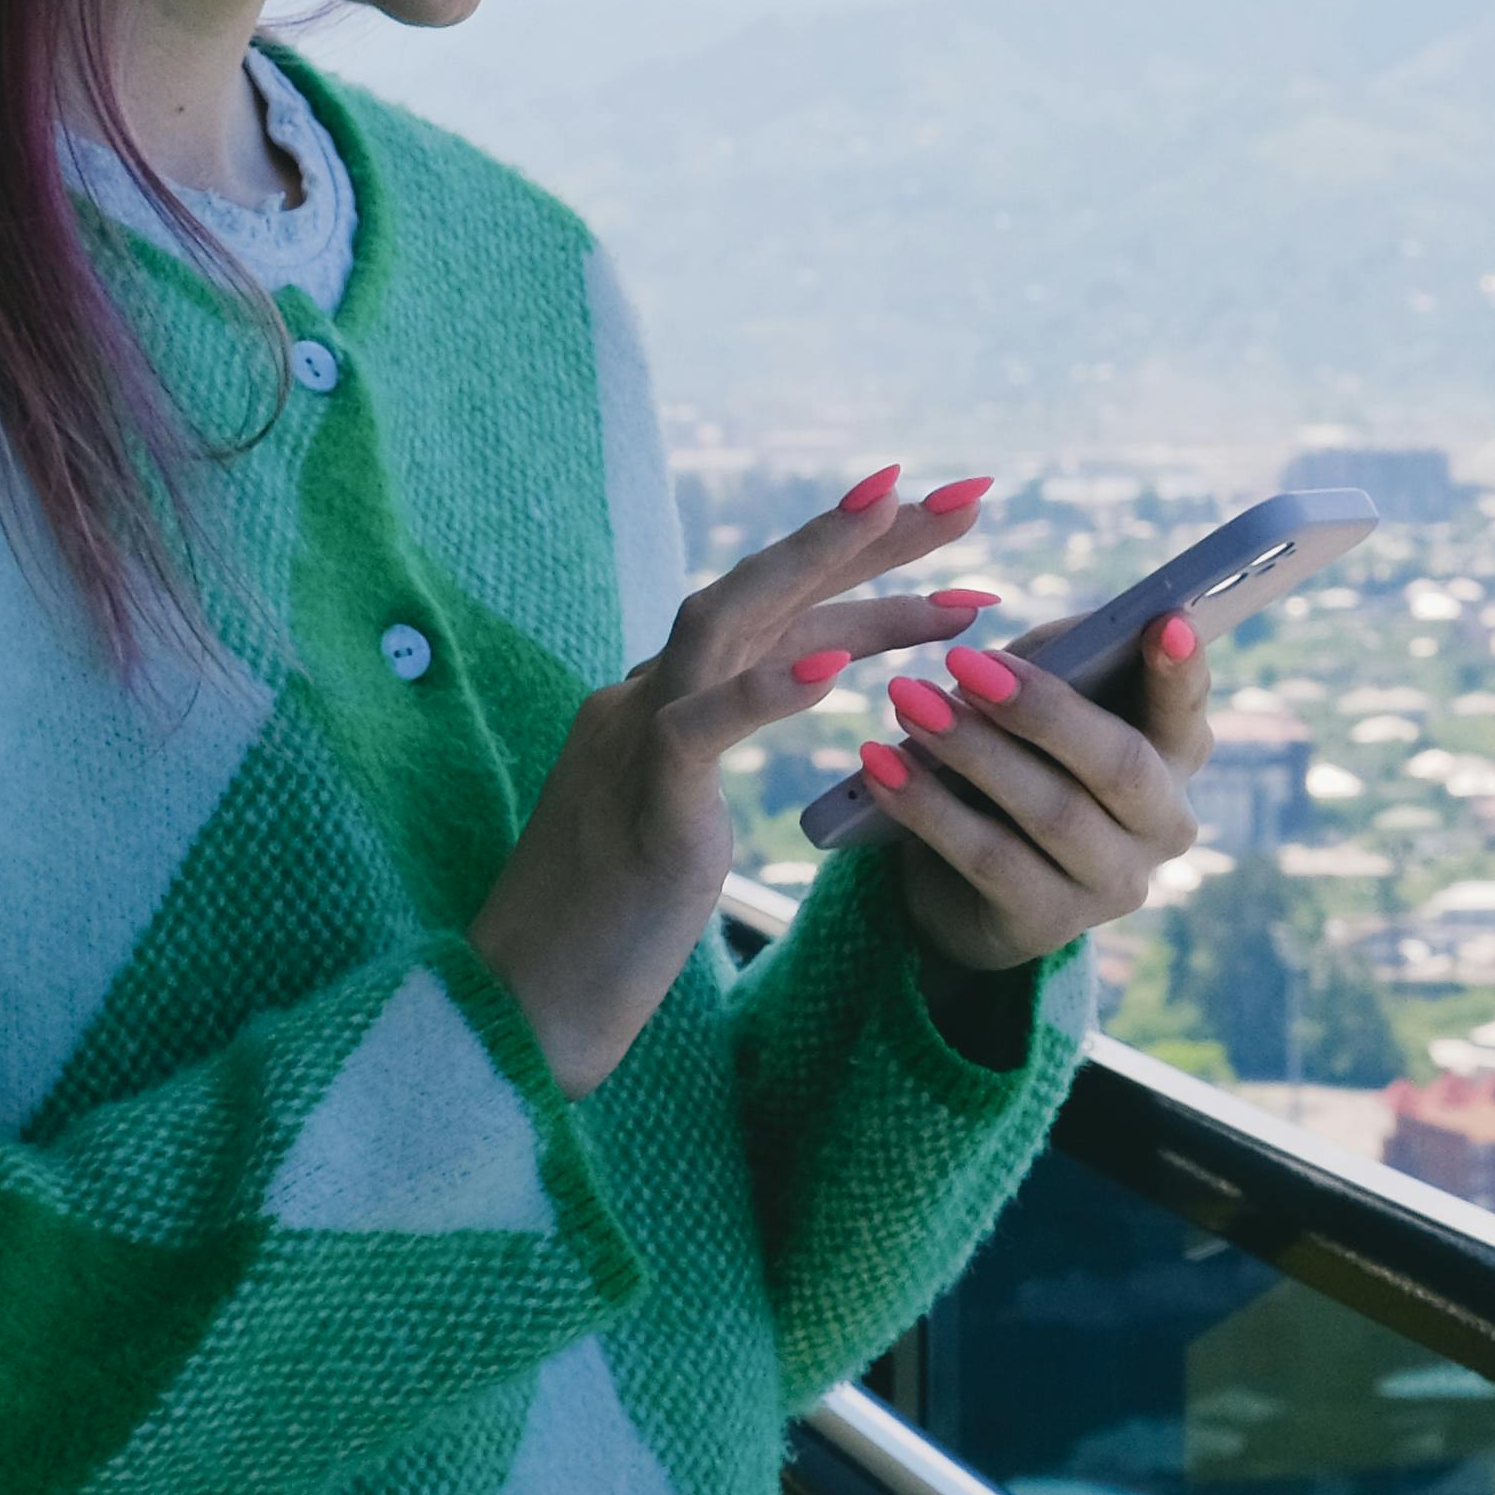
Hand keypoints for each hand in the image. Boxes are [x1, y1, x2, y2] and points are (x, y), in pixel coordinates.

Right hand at [469, 463, 992, 1090]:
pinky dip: (764, 690)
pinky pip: (699, 727)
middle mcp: (642, 698)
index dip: (857, 565)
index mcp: (656, 702)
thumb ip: (707, 746)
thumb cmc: (609, 927)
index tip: (944, 529)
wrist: (525, 1004)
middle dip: (863, 535)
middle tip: (970, 490)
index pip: (769, 611)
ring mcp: (633, 740)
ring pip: (723, 620)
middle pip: (759, 589)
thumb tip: (777, 691)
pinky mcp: (643, 803)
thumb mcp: (672, 813)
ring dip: (820, 565)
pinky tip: (832, 667)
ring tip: (903, 516)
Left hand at [856, 613, 1214, 980]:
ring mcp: (1113, 883)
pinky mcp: (1050, 922)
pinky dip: (929, 808)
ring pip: (1051, 811)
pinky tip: (882, 767)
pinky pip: (989, 859)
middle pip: (1119, 765)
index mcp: (1174, 755)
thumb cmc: (1015, 760)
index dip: (1182, 668)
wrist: (962, 884)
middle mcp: (1164, 825)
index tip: (1164, 619)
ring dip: (972, 750)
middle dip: (1041, 710)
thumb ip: (1058, 661)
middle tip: (963, 663)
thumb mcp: (1036, 703)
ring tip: (908, 703)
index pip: (1188, 709)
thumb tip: (1052, 636)